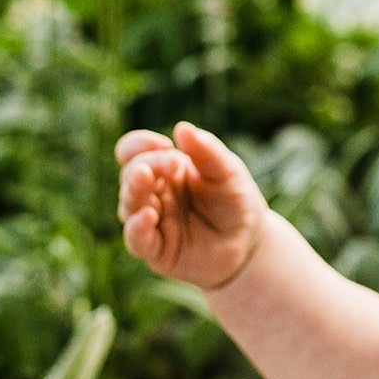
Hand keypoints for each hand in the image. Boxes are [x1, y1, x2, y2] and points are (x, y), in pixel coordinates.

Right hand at [114, 123, 272, 289]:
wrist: (250, 242)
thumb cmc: (235, 201)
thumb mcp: (227, 171)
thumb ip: (207, 150)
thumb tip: (182, 127)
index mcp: (164, 170)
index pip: (133, 151)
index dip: (139, 144)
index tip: (164, 144)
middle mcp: (153, 194)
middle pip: (130, 174)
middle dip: (146, 165)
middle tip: (174, 163)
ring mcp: (152, 222)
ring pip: (128, 205)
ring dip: (134, 190)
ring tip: (145, 178)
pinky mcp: (156, 251)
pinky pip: (136, 240)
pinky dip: (137, 227)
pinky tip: (148, 216)